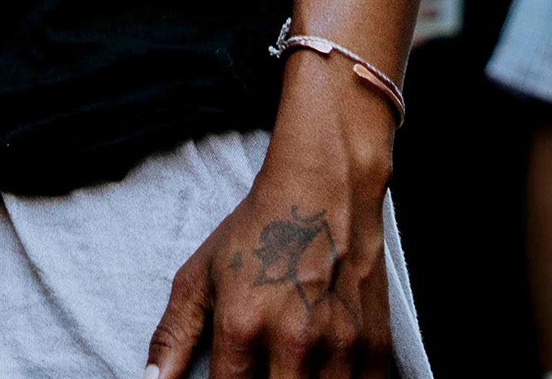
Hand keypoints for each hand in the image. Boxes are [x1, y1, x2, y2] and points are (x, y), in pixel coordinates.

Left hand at [147, 58, 396, 378]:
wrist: (323, 192)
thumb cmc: (256, 234)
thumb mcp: (200, 274)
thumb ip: (174, 334)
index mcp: (242, 324)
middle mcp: (292, 342)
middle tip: (261, 371)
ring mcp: (340, 349)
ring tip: (286, 368)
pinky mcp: (378, 350)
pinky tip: (320, 373)